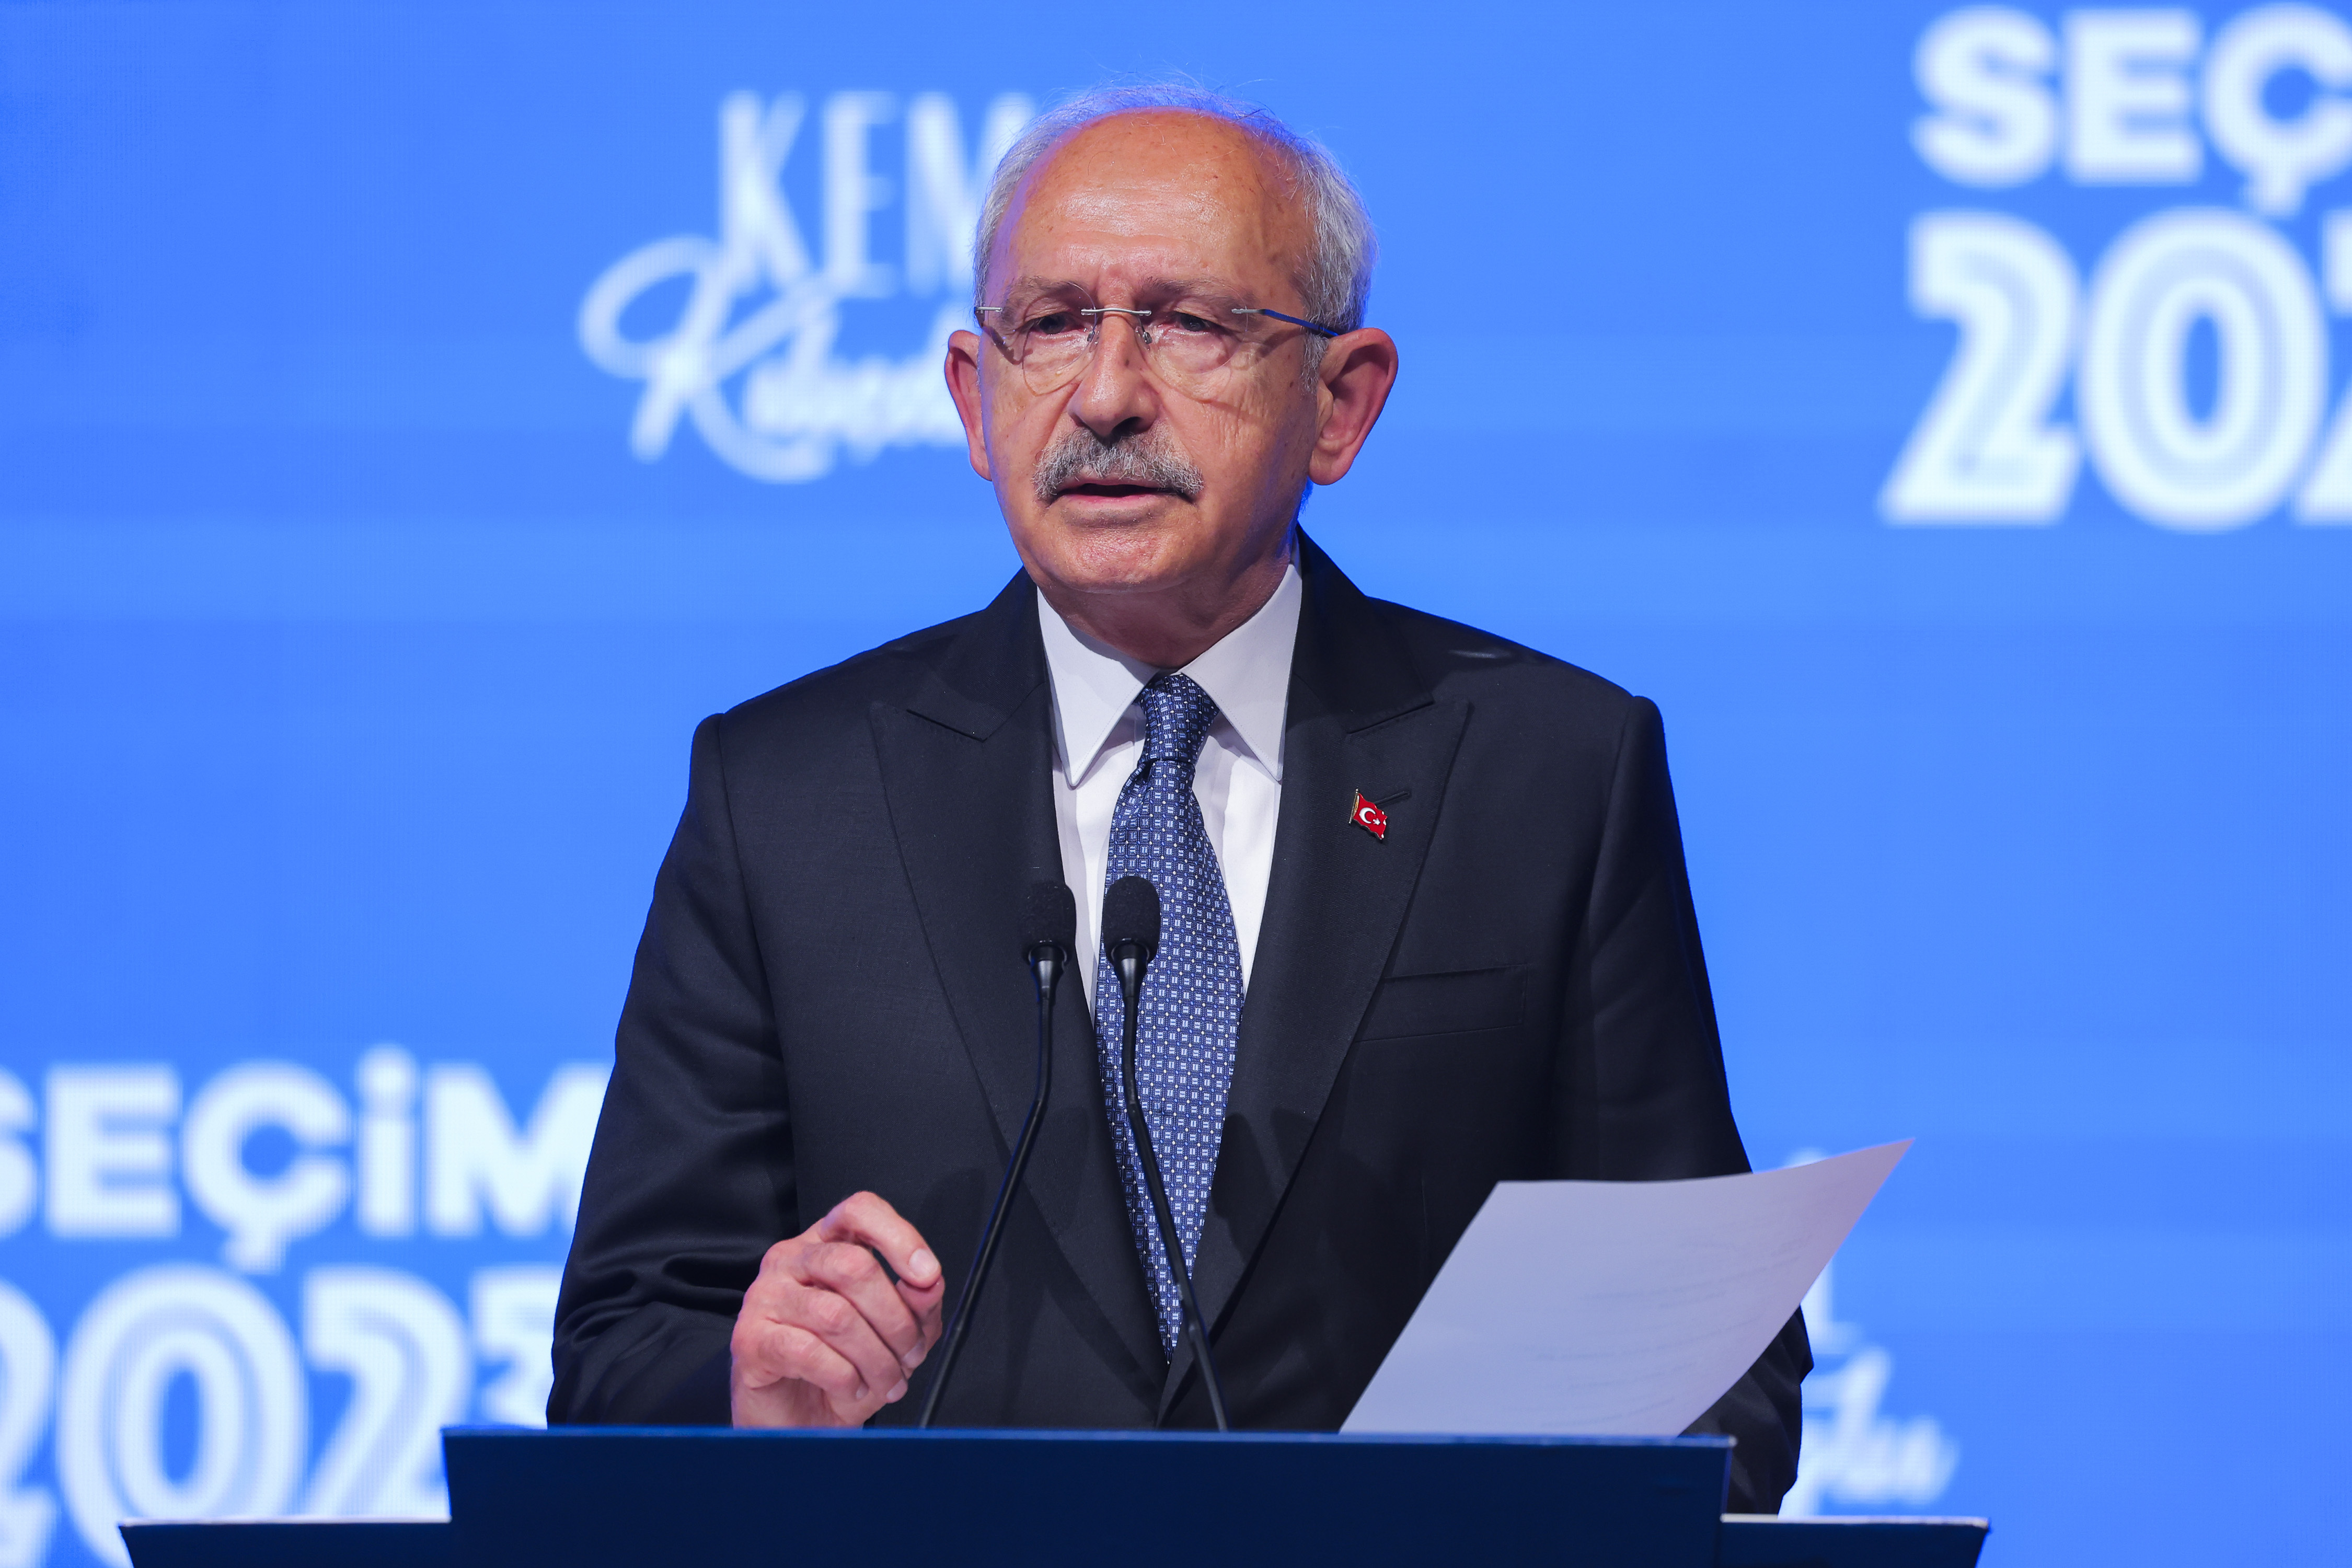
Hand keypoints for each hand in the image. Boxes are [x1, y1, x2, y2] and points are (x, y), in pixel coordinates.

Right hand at [729, 1191, 946, 1426]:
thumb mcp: (892, 1338)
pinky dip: (843, 1377)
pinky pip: (808, 1351)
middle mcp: (791, 1261)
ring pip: (836, 1314)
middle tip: (910, 1354)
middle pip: (854, 1265)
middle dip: (896, 1318)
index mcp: (826, 1246)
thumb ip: (916, 1307)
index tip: (927, 1274)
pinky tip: (851, 1387)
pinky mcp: (750, 1338)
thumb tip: (930, 1285)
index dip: (899, 1237)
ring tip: (886, 1383)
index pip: (859, 1211)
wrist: (796, 1423)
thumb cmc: (841, 1372)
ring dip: (876, 1359)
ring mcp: (765, 1296)